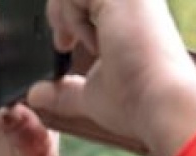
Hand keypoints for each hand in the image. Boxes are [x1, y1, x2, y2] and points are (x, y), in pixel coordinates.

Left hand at [28, 0, 195, 155]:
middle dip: (60, 9)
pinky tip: (83, 41)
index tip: (63, 46)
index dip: (68, 12)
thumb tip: (36, 95)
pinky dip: (68, 16)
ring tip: (68, 44)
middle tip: (61, 43)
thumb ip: (64, 91)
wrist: (160, 105)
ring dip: (62, 13)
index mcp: (129, 13)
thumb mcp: (91, 94)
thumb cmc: (137, 102)